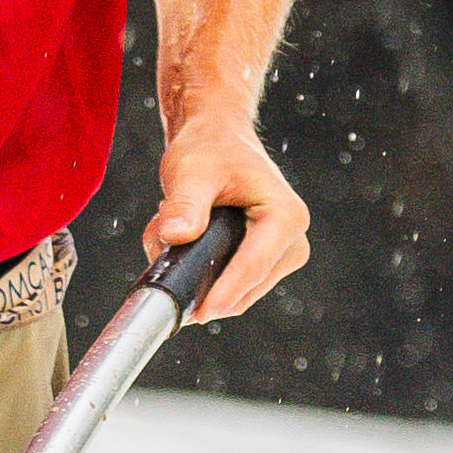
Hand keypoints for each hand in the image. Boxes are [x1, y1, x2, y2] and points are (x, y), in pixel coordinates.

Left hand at [151, 110, 309, 322]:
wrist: (218, 139)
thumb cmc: (211, 149)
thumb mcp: (192, 171)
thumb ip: (185, 204)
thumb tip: (175, 236)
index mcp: (285, 216)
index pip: (253, 267)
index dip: (223, 293)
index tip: (197, 313)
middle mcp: (293, 240)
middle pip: (247, 287)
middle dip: (201, 280)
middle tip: (160, 244)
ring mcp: (282, 255)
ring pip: (237, 293)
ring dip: (198, 276)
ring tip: (169, 234)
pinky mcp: (267, 263)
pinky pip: (232, 286)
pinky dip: (202, 274)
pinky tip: (183, 242)